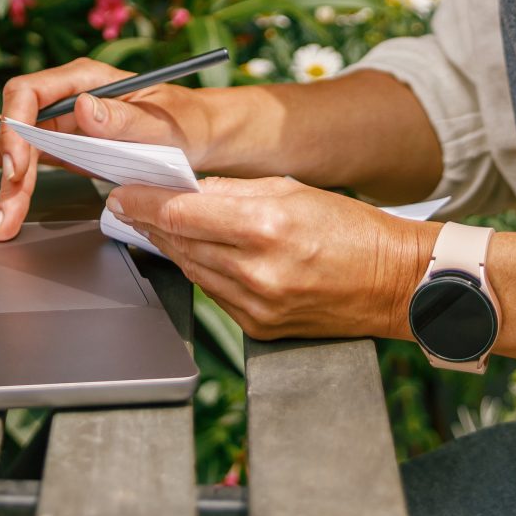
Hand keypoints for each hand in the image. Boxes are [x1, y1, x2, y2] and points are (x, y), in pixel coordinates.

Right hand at [0, 56, 208, 240]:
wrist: (199, 139)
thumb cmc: (186, 123)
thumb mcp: (165, 123)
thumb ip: (125, 119)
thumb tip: (84, 109)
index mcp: (84, 81)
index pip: (29, 93)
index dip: (14, 127)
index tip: (16, 165)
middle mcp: (64, 100)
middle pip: (10, 123)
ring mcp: (58, 126)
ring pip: (8, 148)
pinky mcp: (59, 150)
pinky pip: (19, 162)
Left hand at [104, 176, 436, 341]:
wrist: (393, 283)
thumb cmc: (352, 230)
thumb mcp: (292, 189)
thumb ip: (232, 190)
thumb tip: (186, 188)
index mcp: (264, 227)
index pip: (180, 213)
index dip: (143, 201)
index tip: (122, 193)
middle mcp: (256, 271)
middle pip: (179, 242)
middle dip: (149, 221)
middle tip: (128, 204)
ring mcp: (256, 305)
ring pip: (191, 269)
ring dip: (170, 246)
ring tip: (156, 224)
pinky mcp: (259, 327)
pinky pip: (213, 293)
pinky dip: (201, 270)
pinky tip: (199, 253)